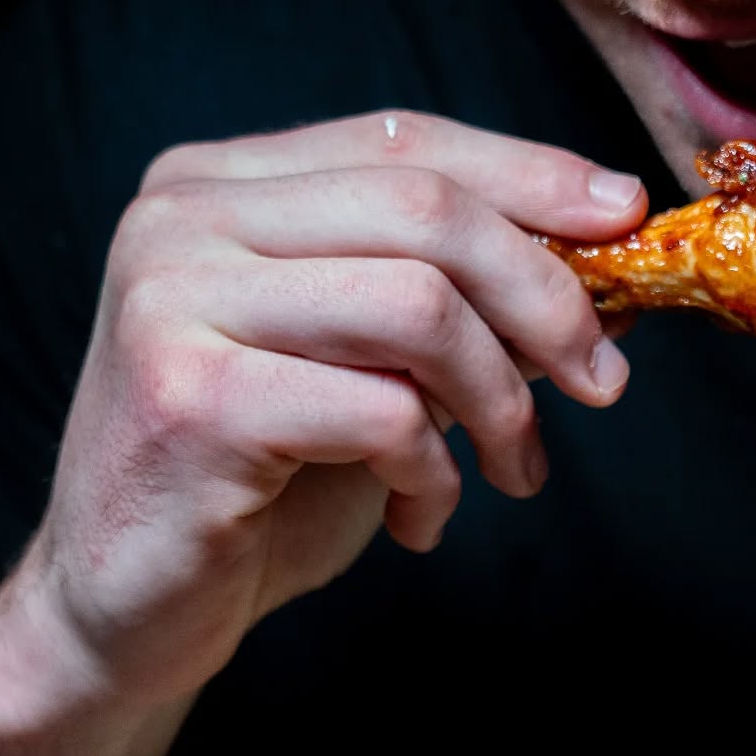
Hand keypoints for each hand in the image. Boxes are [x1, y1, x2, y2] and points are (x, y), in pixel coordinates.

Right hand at [16, 112, 645, 708]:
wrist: (132, 613)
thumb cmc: (256, 495)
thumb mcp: (370, 379)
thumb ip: (455, 314)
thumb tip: (598, 272)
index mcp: (219, 188)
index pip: (401, 143)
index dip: (528, 175)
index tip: (623, 222)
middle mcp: (183, 220)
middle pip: (426, 211)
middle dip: (546, 298)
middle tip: (602, 383)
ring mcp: (175, 302)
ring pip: (418, 305)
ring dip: (502, 402)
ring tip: (513, 473)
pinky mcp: (191, 400)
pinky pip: (381, 412)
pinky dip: (433, 477)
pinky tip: (417, 522)